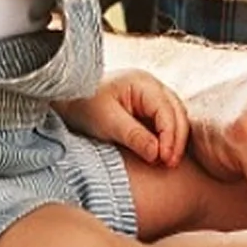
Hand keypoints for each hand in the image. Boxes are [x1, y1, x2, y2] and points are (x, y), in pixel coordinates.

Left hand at [57, 69, 188, 166]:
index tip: (165, 159)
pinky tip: (162, 152)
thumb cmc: (86, 105)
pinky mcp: (147, 106)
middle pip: (177, 111)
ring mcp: (151, 94)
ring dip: (174, 138)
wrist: (69, 98)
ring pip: (175, 116)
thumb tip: (157, 154)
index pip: (167, 110)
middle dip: (177, 138)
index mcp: (144, 82)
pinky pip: (164, 120)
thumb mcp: (107, 122)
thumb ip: (134, 136)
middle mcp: (152, 85)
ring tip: (168, 162)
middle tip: (170, 164)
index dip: (170, 135)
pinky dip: (167, 136)